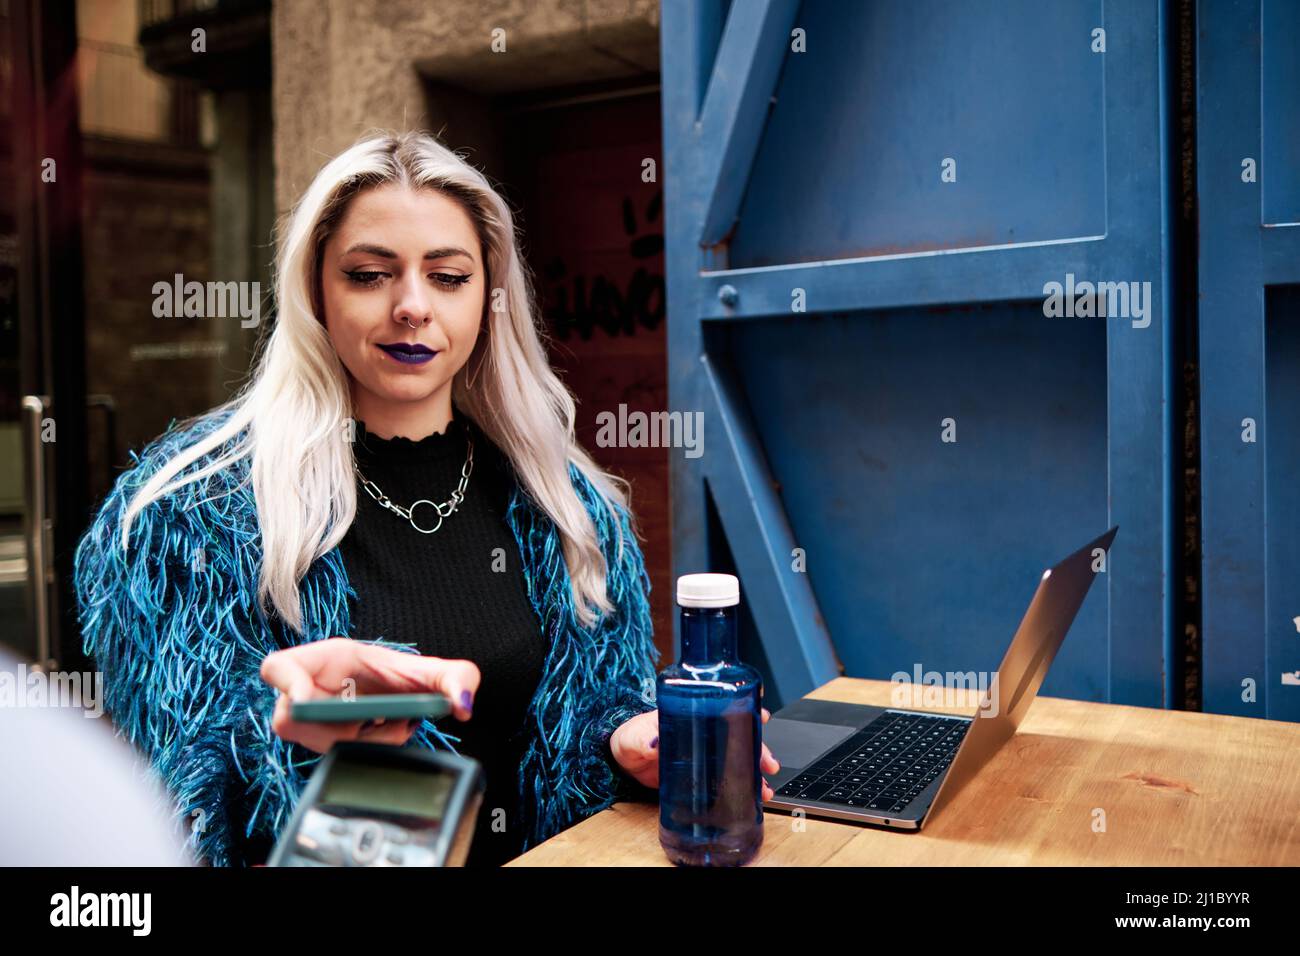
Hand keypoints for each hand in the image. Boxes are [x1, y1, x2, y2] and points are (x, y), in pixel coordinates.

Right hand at [260, 637, 479, 753]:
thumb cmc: (405, 677)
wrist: (401, 700)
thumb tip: (462, 706)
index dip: (285, 684)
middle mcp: (308, 691)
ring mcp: (310, 722)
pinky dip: (365, 749)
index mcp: (323, 660)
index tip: (307, 701)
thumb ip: (457, 677)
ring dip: (362, 741)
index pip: (277, 668)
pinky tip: (380, 735)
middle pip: (297, 721)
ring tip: (387, 724)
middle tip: (379, 720)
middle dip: (344, 728)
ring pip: (321, 744)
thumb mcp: (433, 671)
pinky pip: (335, 757)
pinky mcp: (319, 744)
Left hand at [609, 707, 780, 799]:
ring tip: (764, 787)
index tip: (763, 715)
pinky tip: (751, 797)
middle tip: (768, 762)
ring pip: (737, 759)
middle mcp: (702, 734)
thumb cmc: (629, 739)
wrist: (622, 762)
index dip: (747, 710)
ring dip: (753, 771)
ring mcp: (703, 755)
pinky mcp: (700, 776)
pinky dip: (740, 787)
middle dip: (758, 747)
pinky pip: (726, 780)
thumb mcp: (634, 737)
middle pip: (738, 737)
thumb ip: (642, 739)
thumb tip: (653, 742)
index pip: (725, 708)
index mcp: (690, 716)